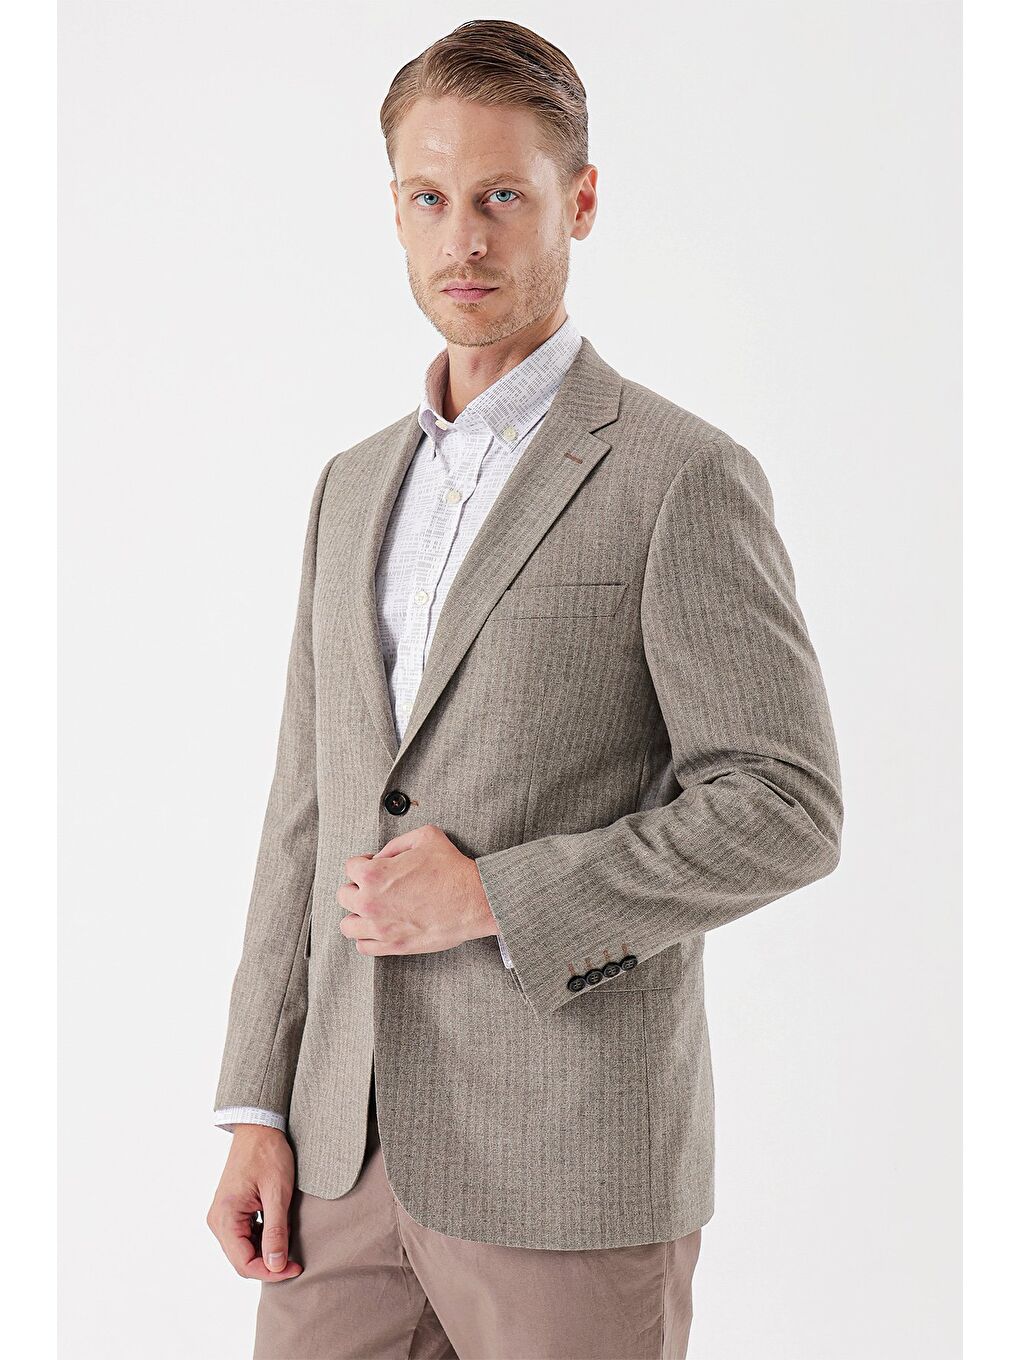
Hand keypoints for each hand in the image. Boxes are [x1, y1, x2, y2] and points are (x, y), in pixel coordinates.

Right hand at [206, 1125, 302, 1280]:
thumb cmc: (268, 1154)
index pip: (244, 1263)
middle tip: (295, 1261)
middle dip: (269, 1264)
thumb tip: (276, 1266)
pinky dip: (262, 1238)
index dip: (271, 1272)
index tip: (295, 1268)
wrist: (259, 1127)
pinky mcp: (231, 1210)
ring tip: (289, 1238)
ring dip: (266, 1251)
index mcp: (225, 1218)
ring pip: (244, 1249)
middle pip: (242, 1260)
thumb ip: (276, 1232)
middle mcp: (218, 1221)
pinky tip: (279, 1228)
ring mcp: (223, 1216)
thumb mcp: (277, 1193)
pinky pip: (244, 1236)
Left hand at [337, 823, 497, 956]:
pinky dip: (367, 938)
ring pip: (347, 925)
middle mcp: (371, 901)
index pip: (350, 867)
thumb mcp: (425, 837)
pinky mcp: (393, 945)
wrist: (473, 900)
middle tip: (374, 887)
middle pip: (344, 895)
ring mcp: (380, 927)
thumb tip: (382, 856)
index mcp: (374, 873)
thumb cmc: (452, 869)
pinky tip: (379, 928)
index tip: (375, 866)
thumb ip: (396, 844)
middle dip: (357, 888)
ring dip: (357, 915)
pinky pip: (362, 946)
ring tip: (372, 910)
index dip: (364, 863)